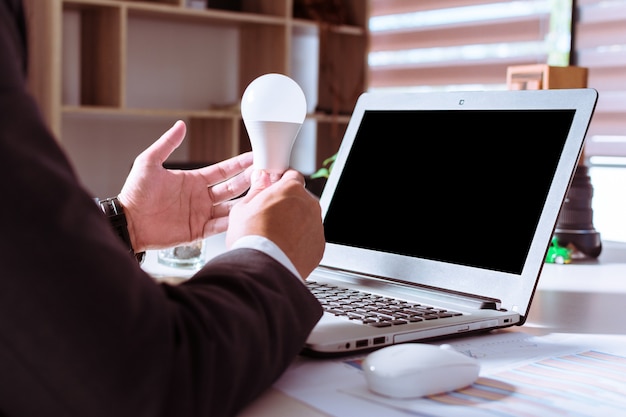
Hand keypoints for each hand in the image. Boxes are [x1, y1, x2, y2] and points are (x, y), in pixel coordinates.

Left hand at [118, 120, 252, 250]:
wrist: (127, 222)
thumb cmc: (134, 193)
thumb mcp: (148, 163)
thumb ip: (166, 144)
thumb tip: (180, 125)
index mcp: (193, 180)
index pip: (223, 170)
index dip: (239, 163)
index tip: (255, 156)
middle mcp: (201, 197)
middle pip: (232, 187)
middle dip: (249, 180)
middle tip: (266, 173)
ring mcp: (201, 214)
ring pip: (230, 207)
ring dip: (245, 201)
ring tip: (262, 194)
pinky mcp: (197, 231)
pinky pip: (219, 226)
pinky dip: (233, 222)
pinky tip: (246, 217)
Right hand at [226, 169, 324, 278]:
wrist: (263, 269)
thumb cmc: (251, 238)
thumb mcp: (243, 208)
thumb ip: (256, 190)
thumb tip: (260, 179)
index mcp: (291, 189)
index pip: (292, 176)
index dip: (281, 182)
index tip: (273, 189)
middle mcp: (309, 204)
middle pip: (300, 199)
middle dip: (288, 205)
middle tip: (270, 218)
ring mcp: (317, 226)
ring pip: (306, 219)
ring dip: (295, 224)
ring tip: (275, 237)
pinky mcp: (319, 246)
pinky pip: (310, 239)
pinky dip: (300, 242)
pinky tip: (284, 248)